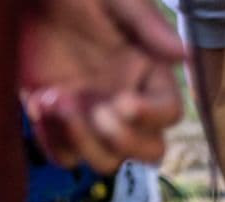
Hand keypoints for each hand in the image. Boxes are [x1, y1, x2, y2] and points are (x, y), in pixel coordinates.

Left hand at [19, 0, 184, 172]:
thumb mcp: (118, 0)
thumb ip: (149, 26)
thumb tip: (185, 54)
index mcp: (150, 77)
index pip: (169, 114)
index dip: (151, 116)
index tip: (124, 101)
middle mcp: (128, 105)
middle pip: (148, 151)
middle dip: (124, 140)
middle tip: (97, 110)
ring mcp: (94, 119)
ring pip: (106, 162)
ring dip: (83, 140)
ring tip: (55, 98)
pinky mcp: (59, 124)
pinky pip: (64, 156)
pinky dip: (52, 139)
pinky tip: (39, 101)